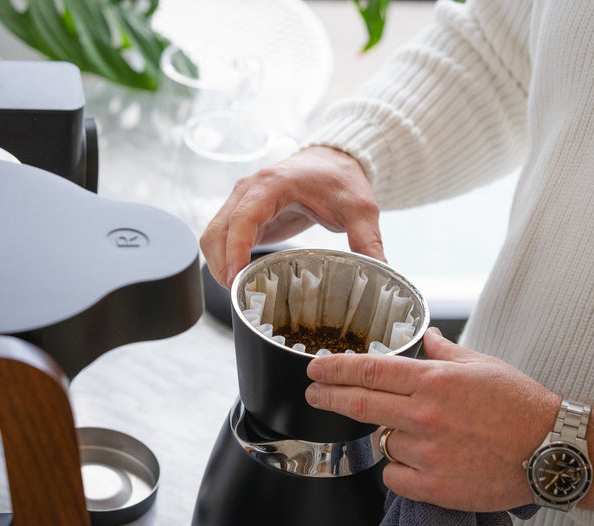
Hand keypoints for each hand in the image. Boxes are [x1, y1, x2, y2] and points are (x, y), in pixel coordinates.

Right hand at [199, 145, 385, 287]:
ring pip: (211, 236)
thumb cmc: (341, 179)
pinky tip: (238, 280)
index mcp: (273, 184)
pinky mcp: (242, 214)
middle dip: (222, 266)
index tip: (237, 279)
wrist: (332, 161)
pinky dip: (222, 260)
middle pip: (217, 231)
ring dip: (217, 265)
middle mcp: (248, 190)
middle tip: (239, 297)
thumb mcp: (360, 208)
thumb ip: (368, 239)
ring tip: (237, 293)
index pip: (242, 218)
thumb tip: (382, 271)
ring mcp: (241, 201)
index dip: (235, 250)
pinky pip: (220, 238)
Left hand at [304, 328, 560, 511]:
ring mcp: (427, 452)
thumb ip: (445, 352)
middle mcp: (424, 415)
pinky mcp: (435, 486)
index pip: (369, 370)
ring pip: (381, 442)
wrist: (553, 450)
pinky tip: (415, 462)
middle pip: (358, 403)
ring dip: (385, 436)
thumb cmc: (520, 406)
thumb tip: (427, 337)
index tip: (315, 369)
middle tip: (313, 394)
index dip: (334, 368)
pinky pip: (393, 477)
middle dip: (327, 397)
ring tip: (412, 435)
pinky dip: (397, 469)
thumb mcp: (482, 365)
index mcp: (433, 381)